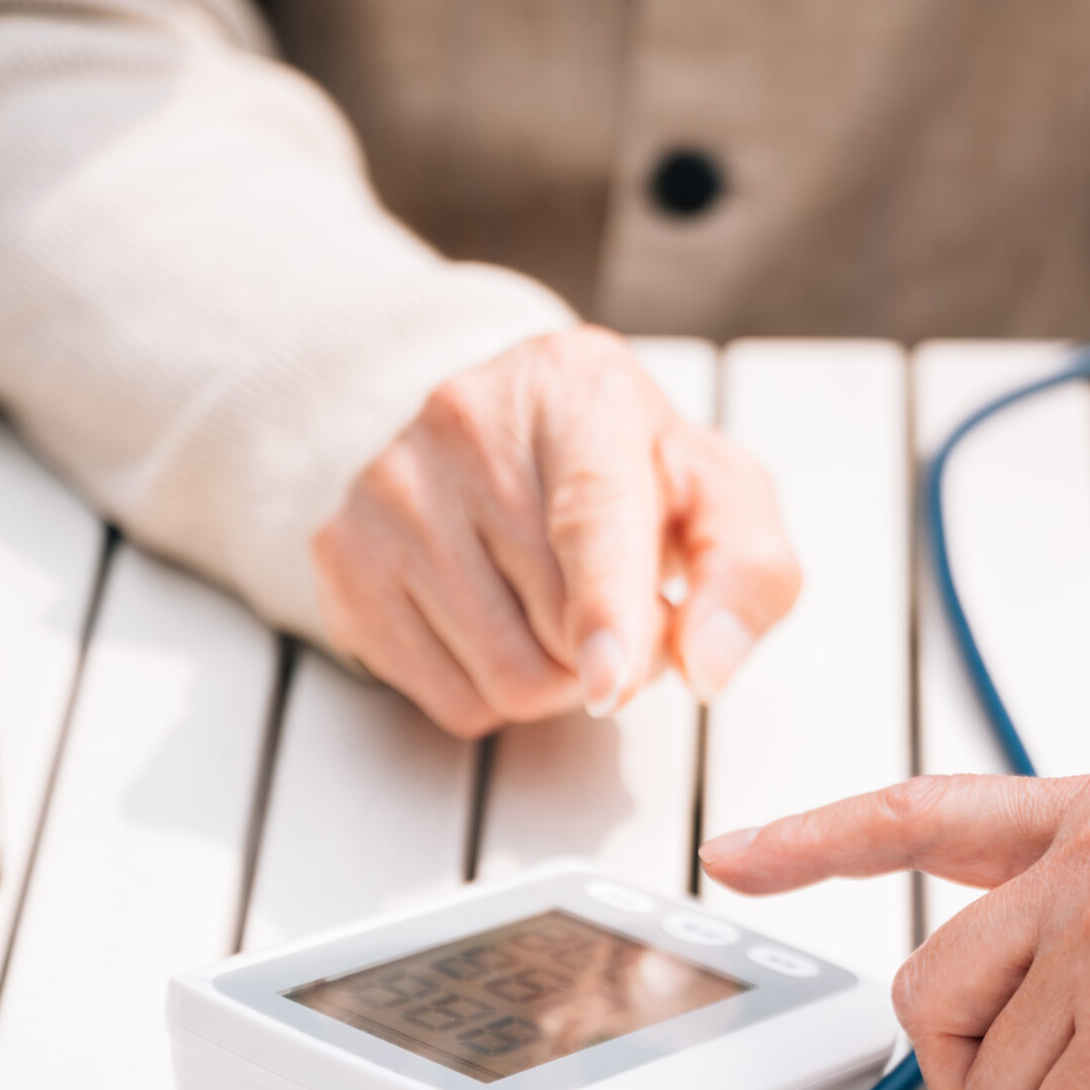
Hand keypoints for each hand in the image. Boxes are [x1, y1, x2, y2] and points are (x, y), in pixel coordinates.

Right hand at [311, 326, 799, 736]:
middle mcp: (466, 421)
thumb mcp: (721, 499)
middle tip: (616, 602)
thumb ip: (748, 574)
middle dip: (615, 652)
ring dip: (557, 678)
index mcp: (579, 390)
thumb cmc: (630, 471)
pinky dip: (495, 689)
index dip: (607, 609)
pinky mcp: (341, 554)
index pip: (590, 515)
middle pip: (558, 630)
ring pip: (502, 678)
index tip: (613, 679)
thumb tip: (708, 665)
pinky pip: (447, 699)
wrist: (505, 427)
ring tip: (558, 608)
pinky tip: (501, 620)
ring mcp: (389, 488)